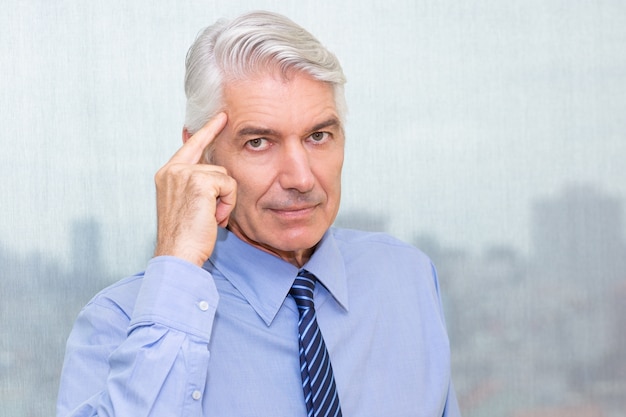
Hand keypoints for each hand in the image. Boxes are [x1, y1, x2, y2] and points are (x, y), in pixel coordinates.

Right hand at [153, 113, 235, 265]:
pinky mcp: (199, 181)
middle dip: (221, 193)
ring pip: (225, 176)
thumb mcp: (188, 204)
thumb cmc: (185, 236)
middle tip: (208, 216)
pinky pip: (229, 185)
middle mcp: (173, 170)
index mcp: (167, 174)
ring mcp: (185, 173)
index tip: (222, 116)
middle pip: (216, 167)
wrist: (178, 253)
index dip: (208, 131)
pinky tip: (213, 218)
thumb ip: (197, 185)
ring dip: (224, 200)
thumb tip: (218, 175)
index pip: (191, 145)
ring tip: (208, 218)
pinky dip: (227, 204)